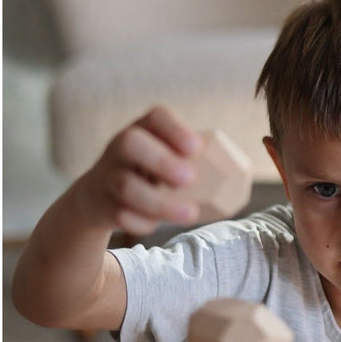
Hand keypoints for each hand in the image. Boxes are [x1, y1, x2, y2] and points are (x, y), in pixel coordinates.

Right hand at [75, 107, 204, 235]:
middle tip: (189, 179)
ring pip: (125, 186)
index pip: (155, 116)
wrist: (98, 197)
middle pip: (129, 143)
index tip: (196, 148)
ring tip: (190, 213)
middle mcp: (120, 148)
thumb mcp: (166, 159)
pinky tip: (154, 225)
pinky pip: (119, 215)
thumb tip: (242, 175)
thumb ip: (194, 162)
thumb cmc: (148, 175)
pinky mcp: (101, 204)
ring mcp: (107, 176)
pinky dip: (140, 223)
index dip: (175, 129)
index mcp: (143, 130)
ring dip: (160, 202)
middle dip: (161, 161)